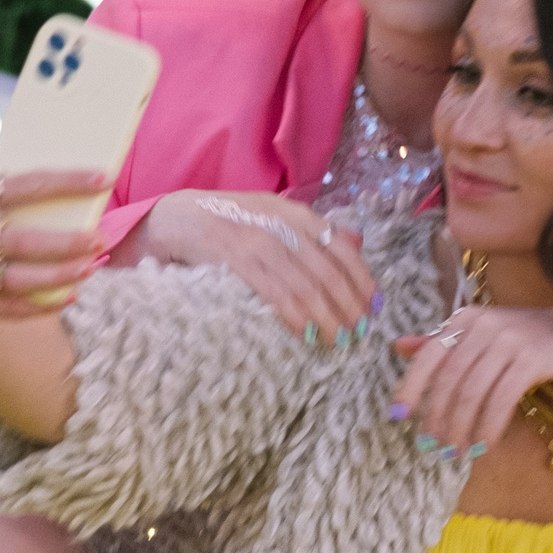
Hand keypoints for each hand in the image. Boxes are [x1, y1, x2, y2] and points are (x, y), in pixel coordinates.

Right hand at [0, 171, 111, 325]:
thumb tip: (57, 198)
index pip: (24, 185)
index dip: (66, 182)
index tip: (101, 179)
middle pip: (25, 240)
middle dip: (69, 243)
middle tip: (99, 239)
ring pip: (18, 278)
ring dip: (60, 277)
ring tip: (88, 270)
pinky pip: (3, 308)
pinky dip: (37, 305)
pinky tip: (64, 298)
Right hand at [136, 188, 376, 337]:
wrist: (178, 218)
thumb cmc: (230, 222)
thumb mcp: (274, 216)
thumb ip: (312, 230)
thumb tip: (356, 245)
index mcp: (296, 212)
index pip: (342, 246)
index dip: (361, 278)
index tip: (374, 306)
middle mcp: (282, 223)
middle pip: (328, 270)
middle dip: (348, 305)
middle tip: (358, 332)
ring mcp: (260, 241)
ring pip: (306, 285)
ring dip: (326, 317)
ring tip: (337, 340)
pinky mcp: (237, 260)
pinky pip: (275, 292)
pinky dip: (295, 316)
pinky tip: (306, 334)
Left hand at [391, 303, 552, 453]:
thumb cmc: (525, 339)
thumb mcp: (481, 336)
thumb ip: (442, 343)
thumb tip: (398, 347)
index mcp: (464, 319)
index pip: (428, 355)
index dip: (411, 386)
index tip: (399, 415)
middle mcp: (483, 325)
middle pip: (449, 379)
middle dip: (438, 417)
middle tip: (433, 446)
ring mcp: (508, 340)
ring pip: (473, 392)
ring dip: (462, 427)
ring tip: (458, 451)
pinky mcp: (532, 359)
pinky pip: (502, 399)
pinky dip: (490, 426)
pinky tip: (485, 444)